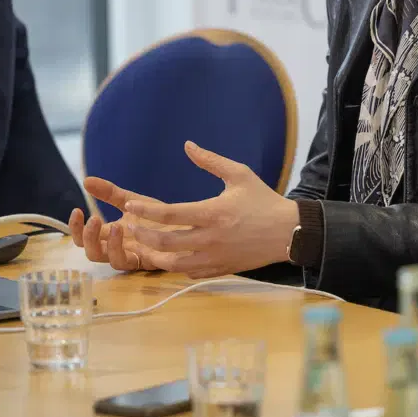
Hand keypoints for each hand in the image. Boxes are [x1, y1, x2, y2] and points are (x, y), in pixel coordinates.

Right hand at [68, 180, 185, 272]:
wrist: (185, 222)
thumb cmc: (157, 216)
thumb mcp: (130, 201)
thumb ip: (109, 193)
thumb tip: (86, 180)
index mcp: (112, 234)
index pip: (84, 237)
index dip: (76, 228)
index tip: (77, 210)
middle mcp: (119, 248)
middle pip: (93, 253)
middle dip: (89, 238)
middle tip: (94, 219)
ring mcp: (133, 256)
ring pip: (111, 262)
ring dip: (110, 245)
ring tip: (117, 226)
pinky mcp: (149, 261)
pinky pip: (133, 264)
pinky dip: (128, 250)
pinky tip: (132, 232)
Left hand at [122, 141, 299, 279]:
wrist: (288, 232)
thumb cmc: (262, 200)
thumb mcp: (239, 174)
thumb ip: (210, 161)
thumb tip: (187, 145)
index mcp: (213, 213)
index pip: (171, 213)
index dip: (146, 211)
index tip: (130, 206)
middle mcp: (211, 238)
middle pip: (167, 241)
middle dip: (143, 234)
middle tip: (129, 225)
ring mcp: (215, 257)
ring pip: (174, 263)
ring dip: (154, 254)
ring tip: (141, 243)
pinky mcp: (221, 269)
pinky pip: (190, 272)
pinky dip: (175, 265)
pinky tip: (167, 255)